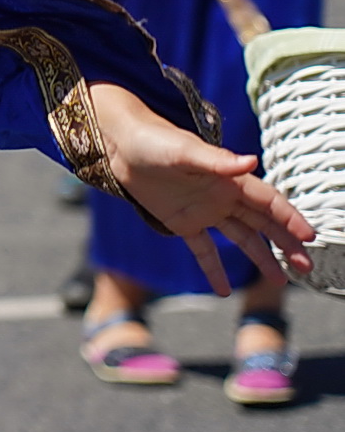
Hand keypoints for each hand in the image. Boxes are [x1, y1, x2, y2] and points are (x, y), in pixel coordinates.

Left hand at [90, 82, 315, 295]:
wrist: (122, 144)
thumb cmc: (155, 140)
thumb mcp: (184, 151)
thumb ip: (217, 161)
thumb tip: (251, 161)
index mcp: (229, 179)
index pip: (268, 202)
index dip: (289, 218)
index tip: (309, 237)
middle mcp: (222, 197)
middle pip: (262, 223)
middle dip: (285, 243)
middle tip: (305, 265)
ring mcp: (204, 211)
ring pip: (241, 238)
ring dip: (261, 258)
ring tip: (281, 281)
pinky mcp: (181, 222)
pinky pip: (202, 249)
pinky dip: (213, 269)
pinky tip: (223, 290)